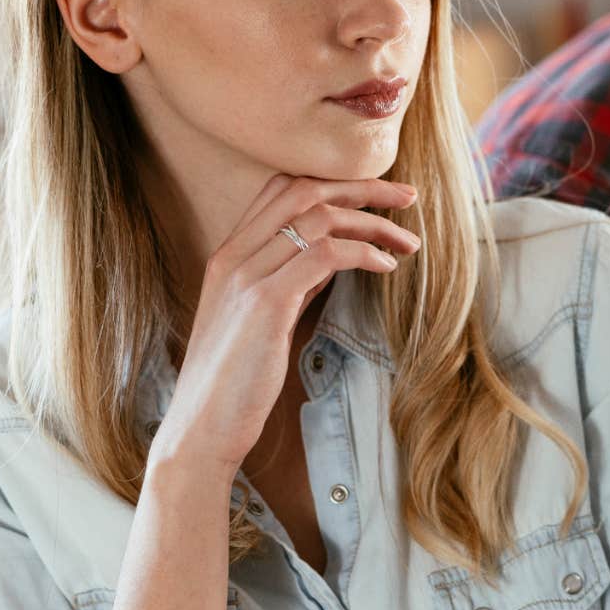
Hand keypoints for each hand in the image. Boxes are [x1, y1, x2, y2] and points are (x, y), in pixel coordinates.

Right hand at [152, 175, 420, 471]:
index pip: (283, 188)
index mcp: (229, 254)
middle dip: (363, 187)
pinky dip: (363, 253)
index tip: (381, 195)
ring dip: (373, 224)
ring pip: (320, 217)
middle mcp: (234, 255)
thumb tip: (333, 255)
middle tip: (408, 199)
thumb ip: (291, 280)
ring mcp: (247, 275)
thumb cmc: (236, 380)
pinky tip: (386, 268)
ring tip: (407, 245)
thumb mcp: (262, 317)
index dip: (336, 182)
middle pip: (305, 190)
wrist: (202, 427)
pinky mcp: (265, 303)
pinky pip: (325, 254)